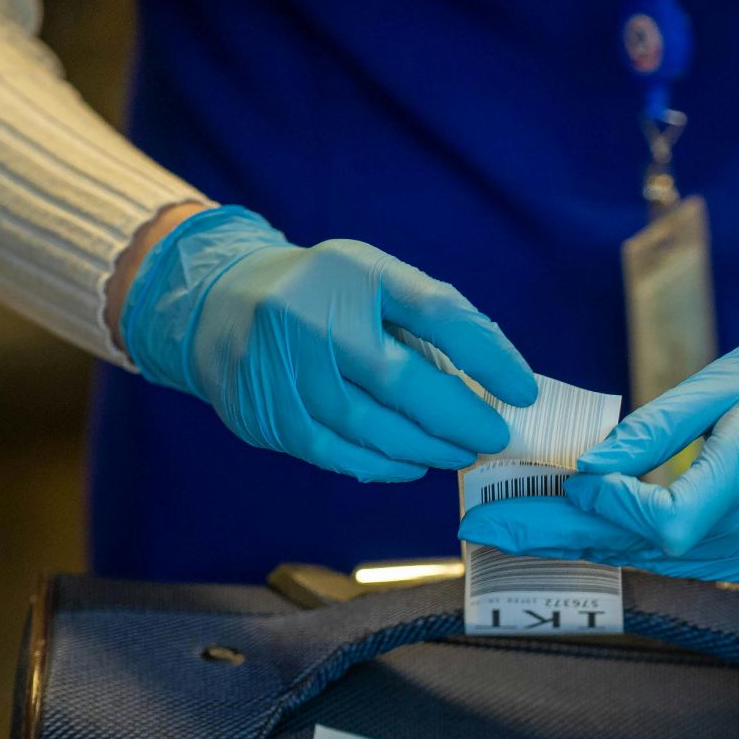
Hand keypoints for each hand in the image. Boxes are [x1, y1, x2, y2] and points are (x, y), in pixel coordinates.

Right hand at [119, 205, 536, 480]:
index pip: (434, 311)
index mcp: (353, 272)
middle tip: (493, 436)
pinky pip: (337, 453)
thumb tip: (500, 374)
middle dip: (459, 418)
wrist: (216, 305)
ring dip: (426, 448)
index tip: (523, 391)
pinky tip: (412, 464)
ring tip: (459, 452)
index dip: (486, 354)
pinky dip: (383, 465)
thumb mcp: (373, 280)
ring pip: (369, 427)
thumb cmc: (323, 296)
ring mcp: (283, 370)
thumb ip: (431, 318)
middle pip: (400, 381)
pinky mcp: (267, 415)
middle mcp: (312, 317)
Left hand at [458, 272, 738, 585]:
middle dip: (563, 536)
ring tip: (523, 530)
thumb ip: (656, 431)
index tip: (562, 481)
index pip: (666, 522)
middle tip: (485, 527)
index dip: (606, 510)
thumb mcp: (728, 378)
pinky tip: (595, 533)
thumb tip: (586, 471)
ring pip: (669, 564)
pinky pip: (700, 564)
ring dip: (597, 546)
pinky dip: (646, 547)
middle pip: (651, 551)